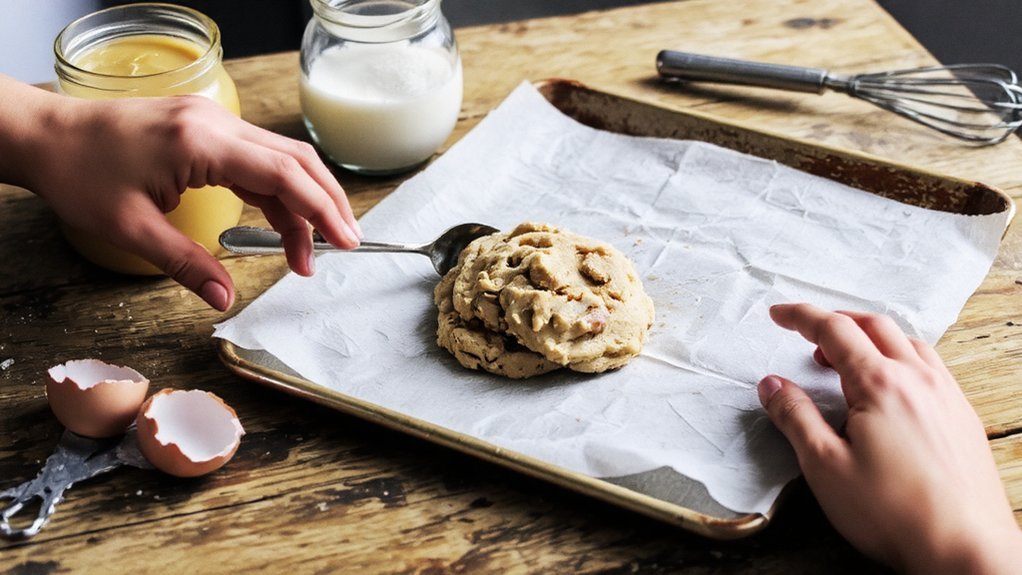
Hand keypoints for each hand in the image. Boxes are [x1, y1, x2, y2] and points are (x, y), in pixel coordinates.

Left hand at [0, 76, 360, 310]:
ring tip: (309, 250)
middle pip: (296, 160)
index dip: (322, 209)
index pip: (284, 174)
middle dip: (327, 203)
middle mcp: (215, 124)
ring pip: (280, 159)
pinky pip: (256, 159)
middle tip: (346, 244)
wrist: (46, 135)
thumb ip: (187, 265)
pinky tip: (280, 224)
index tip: (345, 241)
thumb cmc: (79, 175)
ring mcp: (212, 122)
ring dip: (303, 201)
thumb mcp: (132, 230)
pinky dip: (276, 192)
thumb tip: (226, 300)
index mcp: (201, 143)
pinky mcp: (205, 130)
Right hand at [758, 303, 1020, 573]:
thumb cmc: (896, 514)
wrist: (965, 551)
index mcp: (881, 384)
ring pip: (907, 342)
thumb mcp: (824, 466)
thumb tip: (772, 386)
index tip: (779, 314)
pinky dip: (901, 357)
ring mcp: (947, 396)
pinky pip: (931, 366)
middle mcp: (919, 380)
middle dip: (836, 320)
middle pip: (874, 325)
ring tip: (846, 358)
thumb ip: (795, 417)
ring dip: (871, 337)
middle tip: (807, 333)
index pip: (834, 330)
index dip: (801, 316)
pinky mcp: (963, 417)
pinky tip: (890, 386)